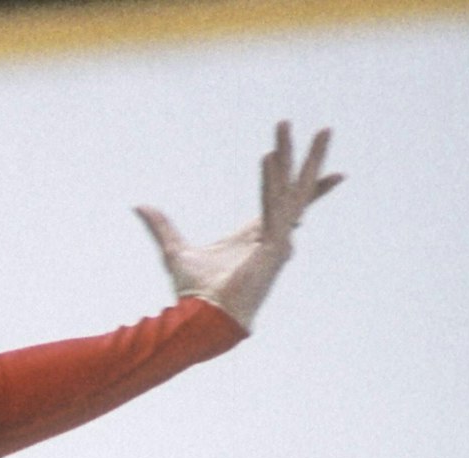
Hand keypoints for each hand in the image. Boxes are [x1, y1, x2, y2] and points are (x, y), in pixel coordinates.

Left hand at [135, 121, 342, 329]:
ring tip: (318, 131)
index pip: (284, 200)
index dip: (300, 180)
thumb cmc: (194, 292)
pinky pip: (272, 207)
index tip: (328, 170)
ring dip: (299, 159)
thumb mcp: (174, 250)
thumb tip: (140, 207)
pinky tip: (268, 157)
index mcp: (257, 234)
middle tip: (324, 129)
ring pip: (292, 192)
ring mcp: (277, 241)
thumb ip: (161, 227)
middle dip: (310, 158)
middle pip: (296, 189)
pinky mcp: (273, 247)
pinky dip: (269, 183)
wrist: (203, 318)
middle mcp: (273, 234)